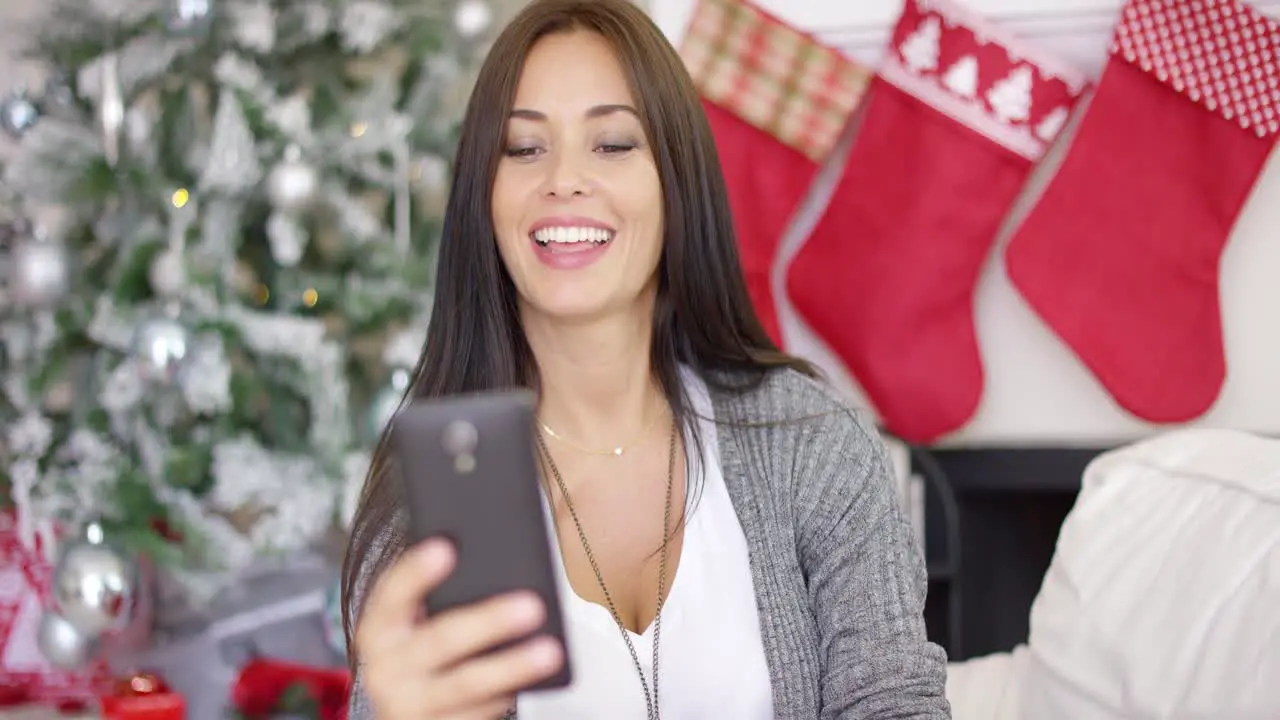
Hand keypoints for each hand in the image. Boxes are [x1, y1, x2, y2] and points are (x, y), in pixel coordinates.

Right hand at [355, 539, 564, 719]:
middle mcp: (386, 669)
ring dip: (510, 666)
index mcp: (378, 629)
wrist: (406, 711)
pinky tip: (535, 679)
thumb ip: (442, 595)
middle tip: (531, 605)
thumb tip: (496, 559)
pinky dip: (506, 695)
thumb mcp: (414, 623)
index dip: (415, 572)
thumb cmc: (419, 652)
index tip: (445, 547)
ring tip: (549, 650)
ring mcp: (409, 705)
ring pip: (465, 684)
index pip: (391, 595)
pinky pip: (476, 713)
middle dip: (487, 622)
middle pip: (439, 641)